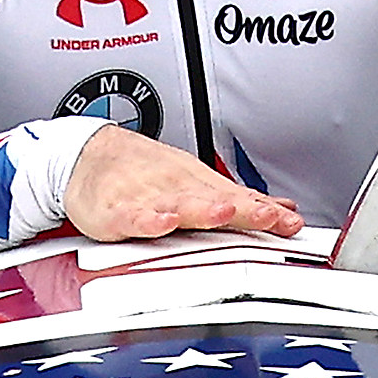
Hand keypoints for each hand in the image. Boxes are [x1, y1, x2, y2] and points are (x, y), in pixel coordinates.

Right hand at [62, 124, 302, 241]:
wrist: (88, 154)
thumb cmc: (143, 172)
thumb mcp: (195, 180)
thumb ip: (239, 199)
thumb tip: (283, 207)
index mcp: (198, 184)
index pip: (238, 199)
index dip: (265, 211)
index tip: (290, 222)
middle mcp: (176, 188)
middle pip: (214, 200)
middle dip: (243, 209)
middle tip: (269, 217)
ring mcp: (146, 197)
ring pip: (177, 204)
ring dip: (202, 209)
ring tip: (224, 213)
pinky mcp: (114, 211)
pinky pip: (132, 217)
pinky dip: (146, 219)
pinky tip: (160, 223)